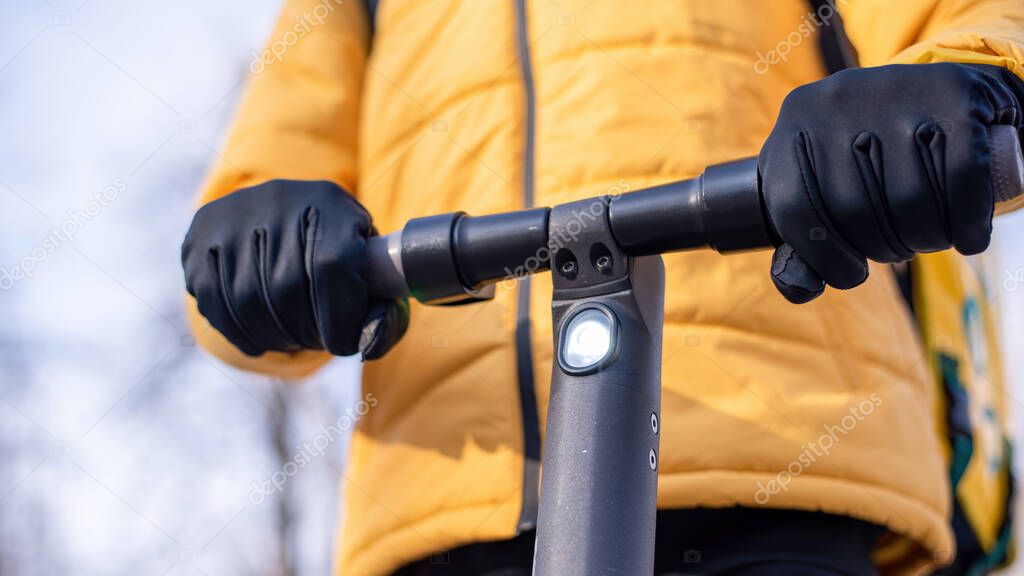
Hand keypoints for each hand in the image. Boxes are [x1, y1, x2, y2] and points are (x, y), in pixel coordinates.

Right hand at [181, 180, 407, 358]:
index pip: (332, 266)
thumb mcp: (374, 279)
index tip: (343, 345)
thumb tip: (366, 344)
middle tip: (315, 342)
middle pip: (287, 286)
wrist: (290, 220)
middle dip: (304, 331)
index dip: (338, 318)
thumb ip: (385, 317)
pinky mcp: (201, 235)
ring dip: (273, 335)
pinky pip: (214, 299)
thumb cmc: (345, 260)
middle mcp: (279, 197)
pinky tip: (260, 339)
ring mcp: (234, 214)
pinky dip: (239, 332)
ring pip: (248, 298)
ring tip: (291, 340)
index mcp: (331, 203)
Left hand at [759, 63, 1023, 302]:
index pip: (794, 209)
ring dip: (926, 238)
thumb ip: (802, 252)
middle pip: (854, 208)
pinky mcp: (950, 91)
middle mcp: (834, 102)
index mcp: (792, 128)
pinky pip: (961, 175)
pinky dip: (967, 221)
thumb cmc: (862, 164)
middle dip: (883, 248)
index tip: (854, 274)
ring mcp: (892, 90)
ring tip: (929, 238)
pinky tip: (968, 240)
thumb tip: (801, 289)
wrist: (932, 97)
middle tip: (901, 248)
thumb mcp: (818, 194)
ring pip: (909, 197)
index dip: (824, 257)